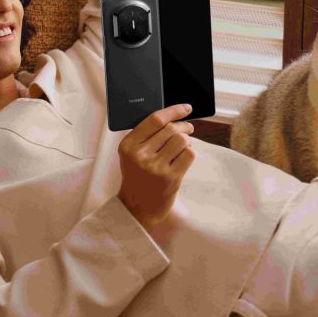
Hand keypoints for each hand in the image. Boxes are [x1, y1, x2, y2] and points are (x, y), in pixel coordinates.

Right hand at [117, 104, 195, 231]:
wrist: (137, 208)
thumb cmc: (137, 178)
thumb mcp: (132, 155)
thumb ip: (145, 137)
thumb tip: (173, 117)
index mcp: (128, 146)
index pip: (155, 120)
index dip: (173, 111)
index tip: (186, 108)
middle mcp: (140, 155)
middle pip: (171, 129)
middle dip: (183, 126)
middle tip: (188, 128)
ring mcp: (156, 167)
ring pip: (182, 140)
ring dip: (187, 140)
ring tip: (184, 145)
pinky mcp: (171, 178)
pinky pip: (189, 154)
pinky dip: (189, 153)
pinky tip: (183, 158)